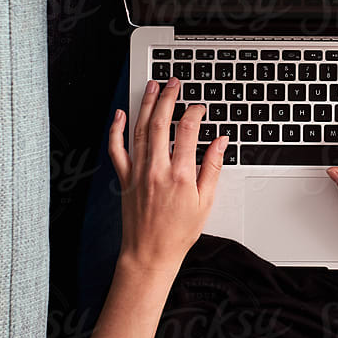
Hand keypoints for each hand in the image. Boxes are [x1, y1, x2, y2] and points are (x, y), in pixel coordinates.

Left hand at [108, 77, 226, 274]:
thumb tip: (220, 142)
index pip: (187, 131)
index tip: (199, 108)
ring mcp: (138, 172)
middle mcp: (157, 170)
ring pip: (140, 130)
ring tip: (152, 87)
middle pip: (161, 123)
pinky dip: (117, 130)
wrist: (149, 254)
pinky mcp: (124, 178)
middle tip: (173, 83)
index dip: (194, 113)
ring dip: (146, 105)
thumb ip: (212, 168)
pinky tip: (120, 115)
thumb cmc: (178, 233)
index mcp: (180, 175)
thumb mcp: (205, 202)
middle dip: (168, 98)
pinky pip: (116, 149)